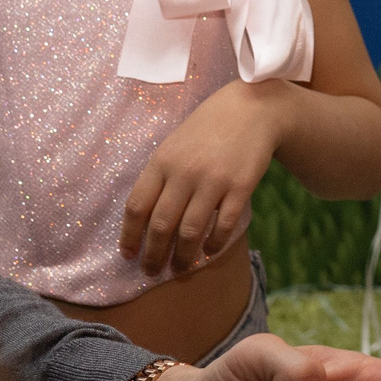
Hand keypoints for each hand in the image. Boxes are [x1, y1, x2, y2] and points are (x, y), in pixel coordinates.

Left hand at [122, 81, 283, 274]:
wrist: (252, 109)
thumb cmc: (207, 130)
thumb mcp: (174, 145)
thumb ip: (159, 177)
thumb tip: (142, 220)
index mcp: (162, 161)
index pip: (137, 207)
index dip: (130, 236)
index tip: (129, 255)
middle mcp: (184, 172)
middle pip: (161, 225)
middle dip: (154, 255)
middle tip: (152, 272)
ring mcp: (214, 180)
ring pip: (190, 231)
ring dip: (182, 256)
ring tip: (180, 268)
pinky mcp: (240, 187)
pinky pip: (223, 226)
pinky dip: (213, 244)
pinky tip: (209, 251)